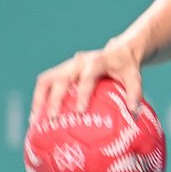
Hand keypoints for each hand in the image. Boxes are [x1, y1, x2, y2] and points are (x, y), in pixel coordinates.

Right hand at [29, 40, 143, 122]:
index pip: (88, 76)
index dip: (83, 93)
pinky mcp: (61, 70)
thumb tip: (133, 114)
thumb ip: (134, 93)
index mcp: (98, 61)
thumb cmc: (127, 67)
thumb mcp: (135, 77)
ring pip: (47, 79)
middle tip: (52, 118)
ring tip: (35, 120)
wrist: (119, 50)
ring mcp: (68, 65)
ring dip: (39, 99)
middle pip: (62, 78)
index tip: (80, 111)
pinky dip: (39, 98)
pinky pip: (45, 82)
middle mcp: (79, 62)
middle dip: (55, 98)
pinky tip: (36, 117)